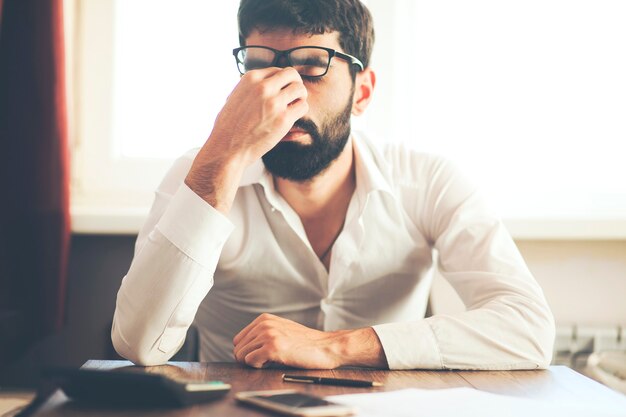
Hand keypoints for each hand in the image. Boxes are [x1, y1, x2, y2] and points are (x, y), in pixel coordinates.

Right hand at [185, 67, 307, 212]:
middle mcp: (263, 87)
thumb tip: (263, 84)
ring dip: (300, 98)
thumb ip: (250, 89)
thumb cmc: (228, 128)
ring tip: (294, 107)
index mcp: (250, 78)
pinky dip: (300, 112)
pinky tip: (292, 118)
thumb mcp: (234, 98)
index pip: (276, 70)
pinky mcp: (283, 118)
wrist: (226, 148)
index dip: (282, 81)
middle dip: (295, 84)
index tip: (282, 91)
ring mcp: (274, 102)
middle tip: (294, 96)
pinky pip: (302, 107)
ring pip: (300, 89)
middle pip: (292, 75)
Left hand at [232, 313, 387, 368]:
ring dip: (254, 363)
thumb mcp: (282, 329)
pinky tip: (272, 363)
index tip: (260, 355)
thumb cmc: (306, 343)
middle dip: (249, 358)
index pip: (238, 339)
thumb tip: (243, 347)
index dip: (247, 351)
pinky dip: (258, 366)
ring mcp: (268, 335)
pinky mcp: (273, 348)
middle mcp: (264, 324)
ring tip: (271, 361)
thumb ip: (263, 333)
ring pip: (242, 355)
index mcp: (264, 319)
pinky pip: (250, 361)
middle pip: (238, 348)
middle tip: (266, 361)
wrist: (325, 347)